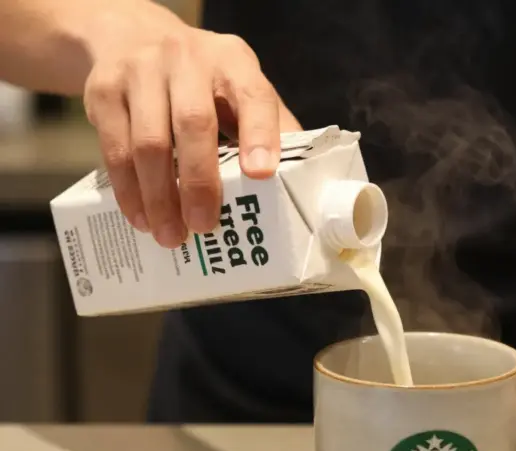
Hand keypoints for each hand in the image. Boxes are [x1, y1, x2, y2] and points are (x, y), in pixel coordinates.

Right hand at [82, 6, 300, 247]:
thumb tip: (299, 180)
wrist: (130, 37)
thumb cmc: (201, 79)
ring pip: (148, 142)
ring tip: (171, 236)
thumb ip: (268, 126)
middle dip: (200, 183)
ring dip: (160, 196)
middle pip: (193, 124)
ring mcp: (139, 71)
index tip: (262, 175)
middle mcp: (185, 60)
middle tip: (204, 226)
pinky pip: (114, 148)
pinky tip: (142, 216)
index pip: (253, 96)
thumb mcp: (239, 87)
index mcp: (232, 62)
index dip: (259, 135)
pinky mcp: (103, 91)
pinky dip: (128, 189)